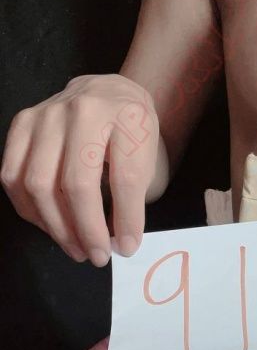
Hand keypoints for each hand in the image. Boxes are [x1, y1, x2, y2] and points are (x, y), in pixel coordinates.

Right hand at [1, 74, 160, 265]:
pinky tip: (51, 226)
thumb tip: (119, 243)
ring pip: (39, 184)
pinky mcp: (22, 123)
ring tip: (76, 248)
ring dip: (57, 227)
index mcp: (127, 116)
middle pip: (77, 183)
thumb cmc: (132, 132)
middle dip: (88, 229)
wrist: (109, 93)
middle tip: (98, 256)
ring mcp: (47, 114)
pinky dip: (31, 210)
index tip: (127, 247)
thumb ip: (136, 198)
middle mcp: (84, 109)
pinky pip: (13, 176)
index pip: (126, 178)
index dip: (126, 220)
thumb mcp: (149, 157)